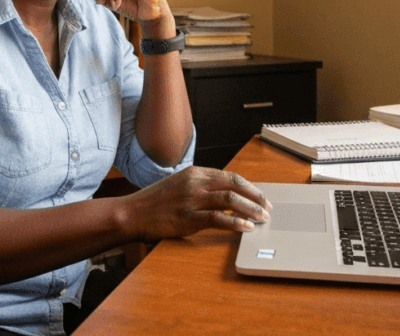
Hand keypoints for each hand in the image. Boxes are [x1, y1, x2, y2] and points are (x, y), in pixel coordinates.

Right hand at [123, 167, 272, 240]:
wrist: (132, 213)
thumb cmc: (154, 202)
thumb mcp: (178, 185)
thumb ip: (199, 187)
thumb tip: (223, 196)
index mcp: (194, 173)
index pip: (230, 176)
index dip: (249, 187)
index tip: (260, 197)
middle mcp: (196, 183)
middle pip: (235, 185)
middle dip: (256, 197)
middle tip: (267, 208)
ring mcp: (192, 199)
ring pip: (231, 200)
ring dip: (251, 209)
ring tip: (262, 219)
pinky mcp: (188, 218)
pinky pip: (218, 218)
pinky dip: (235, 222)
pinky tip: (246, 227)